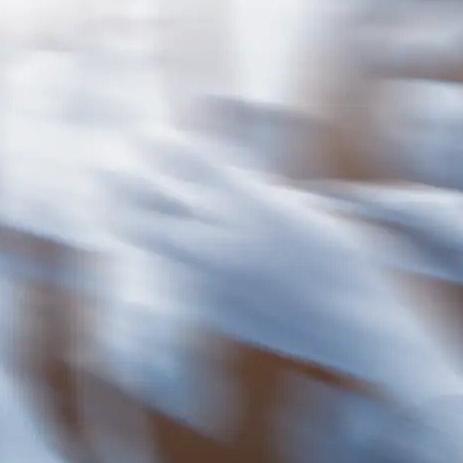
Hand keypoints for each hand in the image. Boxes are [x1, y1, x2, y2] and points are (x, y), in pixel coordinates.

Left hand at [121, 143, 420, 384]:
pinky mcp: (210, 307)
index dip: (161, 144)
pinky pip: (171, 271)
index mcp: (254, 206)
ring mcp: (212, 276)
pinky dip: (156, 249)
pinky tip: (146, 236)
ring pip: (146, 238)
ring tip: (104, 193)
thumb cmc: (350, 264)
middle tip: (104, 162)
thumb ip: (263, 196)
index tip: (147, 133)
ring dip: (121, 211)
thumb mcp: (310, 214)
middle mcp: (224, 239)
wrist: (357, 329)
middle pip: (146, 200)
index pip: (190, 163)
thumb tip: (228, 180)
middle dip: (120, 178)